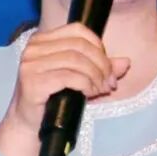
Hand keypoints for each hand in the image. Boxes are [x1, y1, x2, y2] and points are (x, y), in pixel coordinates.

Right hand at [0, 23, 130, 155]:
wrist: (30, 125)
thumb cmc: (53, 99)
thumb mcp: (80, 78)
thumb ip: (101, 67)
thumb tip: (126, 62)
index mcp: (42, 39)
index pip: (78, 30)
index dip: (98, 46)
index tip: (107, 67)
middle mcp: (34, 47)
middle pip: (80, 46)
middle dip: (101, 64)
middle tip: (109, 83)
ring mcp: (31, 64)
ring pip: (76, 60)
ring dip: (95, 76)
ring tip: (100, 90)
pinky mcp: (32, 81)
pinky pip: (69, 77)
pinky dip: (85, 84)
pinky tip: (89, 93)